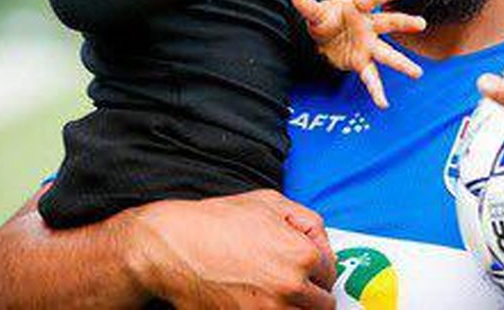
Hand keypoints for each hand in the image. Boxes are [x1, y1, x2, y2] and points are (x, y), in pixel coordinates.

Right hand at [124, 190, 336, 308]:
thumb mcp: (269, 203)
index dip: (319, 266)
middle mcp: (290, 288)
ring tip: (276, 293)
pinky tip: (260, 300)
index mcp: (300, 255)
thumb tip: (321, 241)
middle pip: (322, 303)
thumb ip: (306, 221)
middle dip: (312, 292)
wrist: (173, 248)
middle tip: (295, 283)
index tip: (308, 267)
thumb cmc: (215, 223)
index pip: (330, 272)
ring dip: (295, 307)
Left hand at [292, 0, 424, 107]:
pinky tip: (383, 103)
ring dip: (402, 63)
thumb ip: (309, 8)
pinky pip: (371, 77)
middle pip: (388, 23)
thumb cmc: (327, 19)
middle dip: (403, 23)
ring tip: (417, 73)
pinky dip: (376, 91)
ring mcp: (368, 45)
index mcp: (357, 9)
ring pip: (387, 54)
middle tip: (420, 24)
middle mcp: (368, 26)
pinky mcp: (363, 62)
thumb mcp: (316, 14)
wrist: (326, 35)